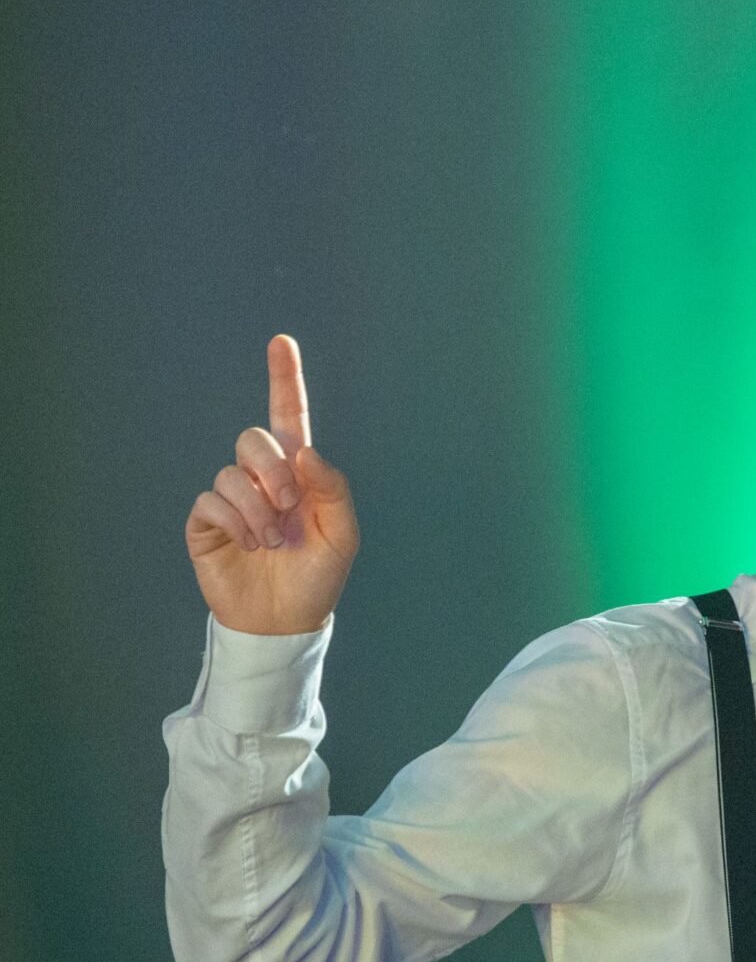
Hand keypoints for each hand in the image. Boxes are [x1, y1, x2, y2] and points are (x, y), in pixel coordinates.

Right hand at [185, 334, 359, 634]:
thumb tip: (304, 453)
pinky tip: (249, 544)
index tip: (281, 342)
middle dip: (271, 469)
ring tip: (270, 541)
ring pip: (232, 473)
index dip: (284, 379)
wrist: (285, 619)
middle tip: (286, 505)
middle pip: (254, 439)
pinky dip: (235, 521)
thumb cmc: (317, 576)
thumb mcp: (342, 535)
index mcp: (299, 475)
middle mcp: (262, 479)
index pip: (290, 418)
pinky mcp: (206, 521)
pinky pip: (213, 500)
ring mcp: (232, 498)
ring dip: (256, 508)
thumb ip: (332, 489)